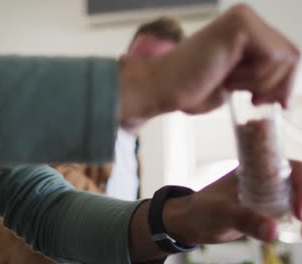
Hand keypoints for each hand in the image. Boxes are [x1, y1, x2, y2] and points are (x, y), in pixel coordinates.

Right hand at [119, 4, 299, 126]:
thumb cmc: (189, 89)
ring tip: (229, 83)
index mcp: (244, 30)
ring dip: (260, 82)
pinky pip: (272, 58)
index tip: (270, 102)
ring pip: (285, 58)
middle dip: (279, 85)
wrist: (161, 87)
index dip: (285, 82)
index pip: (286, 55)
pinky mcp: (240, 26)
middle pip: (292, 55)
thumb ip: (260, 79)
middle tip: (253, 100)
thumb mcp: (235, 84)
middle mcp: (245, 18)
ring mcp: (243, 19)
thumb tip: (288, 93)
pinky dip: (254, 78)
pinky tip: (226, 77)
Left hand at [165, 160, 301, 245]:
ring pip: (296, 191)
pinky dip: (297, 212)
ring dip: (301, 203)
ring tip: (300, 222)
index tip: (300, 212)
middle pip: (299, 177)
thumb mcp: (222, 213)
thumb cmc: (202, 211)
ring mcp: (267, 192)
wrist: (192, 221)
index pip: (291, 167)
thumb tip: (272, 230)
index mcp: (253, 169)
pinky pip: (291, 206)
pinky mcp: (268, 207)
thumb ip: (245, 219)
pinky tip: (296, 224)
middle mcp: (264, 177)